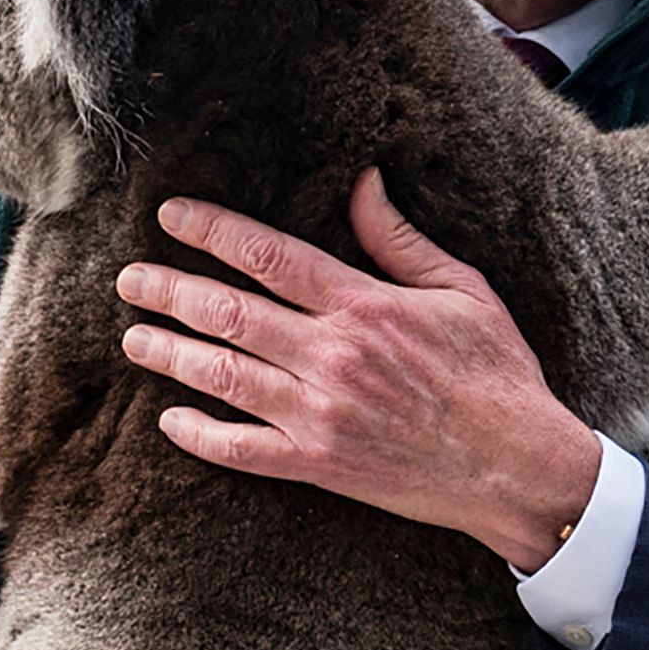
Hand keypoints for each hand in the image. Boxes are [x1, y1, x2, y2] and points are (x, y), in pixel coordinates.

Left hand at [117, 168, 603, 569]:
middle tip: (131, 278)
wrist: (517, 466)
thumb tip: (362, 183)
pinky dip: (199, 434)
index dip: (212, 231)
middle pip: (227, 312)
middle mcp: (333, 356)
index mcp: (365, 306)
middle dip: (168, 290)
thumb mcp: (464, 292)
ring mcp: (320, 414)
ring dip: (170, 353)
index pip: (268, 256)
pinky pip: (241, 449)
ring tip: (134, 338)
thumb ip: (401, 240)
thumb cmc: (497, 374)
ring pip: (221, 376)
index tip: (172, 217)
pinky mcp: (319, 464)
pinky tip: (171, 420)